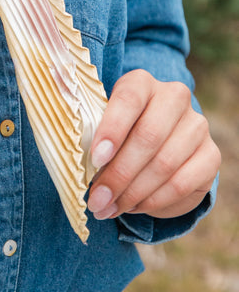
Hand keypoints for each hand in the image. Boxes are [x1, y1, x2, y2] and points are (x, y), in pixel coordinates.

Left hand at [87, 69, 220, 220]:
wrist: (158, 147)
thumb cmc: (120, 134)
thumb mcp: (104, 128)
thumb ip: (94, 139)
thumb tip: (79, 168)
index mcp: (142, 83)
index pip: (129, 98)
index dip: (112, 129)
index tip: (96, 159)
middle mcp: (174, 97)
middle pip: (148, 136)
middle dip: (119, 174)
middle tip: (97, 199)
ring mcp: (197, 125)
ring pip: (164, 164)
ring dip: (132, 193)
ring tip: (109, 208)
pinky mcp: (211, 155)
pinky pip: (182, 183)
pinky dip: (153, 201)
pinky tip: (133, 207)